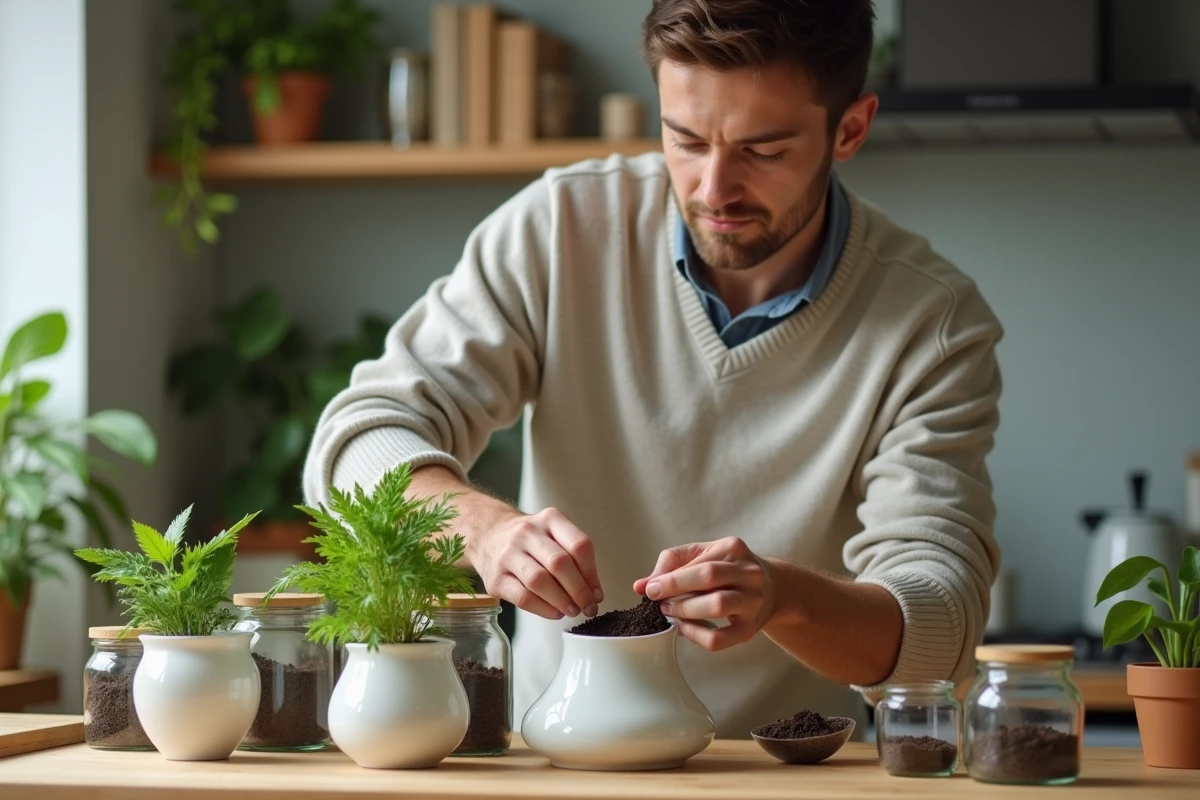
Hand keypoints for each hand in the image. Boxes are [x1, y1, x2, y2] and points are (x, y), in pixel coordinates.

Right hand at [467, 507, 602, 619]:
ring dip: (561, 601)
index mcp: (550, 519)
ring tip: (572, 611)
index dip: (592, 573)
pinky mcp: (496, 578)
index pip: (579, 545)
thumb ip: (576, 559)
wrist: (488, 534)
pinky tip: (555, 612)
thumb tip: (594, 594)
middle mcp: (528, 533)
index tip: (596, 592)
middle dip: (579, 590)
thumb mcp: (555, 534)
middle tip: (588, 607)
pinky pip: (523, 597)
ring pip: (539, 581)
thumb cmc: (530, 540)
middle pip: (559, 563)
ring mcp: (508, 554)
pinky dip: (543, 609)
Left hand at [632, 537, 777, 651]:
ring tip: (671, 613)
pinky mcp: (750, 629)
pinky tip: (684, 629)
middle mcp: (749, 572)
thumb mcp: (704, 555)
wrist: (772, 588)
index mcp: (734, 549)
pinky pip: (719, 639)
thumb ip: (671, 564)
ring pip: (716, 606)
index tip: (650, 588)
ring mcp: (753, 601)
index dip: (670, 578)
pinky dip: (695, 635)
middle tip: (659, 602)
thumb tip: (641, 585)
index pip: (698, 563)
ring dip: (685, 611)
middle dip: (676, 590)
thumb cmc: (729, 570)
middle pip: (709, 578)